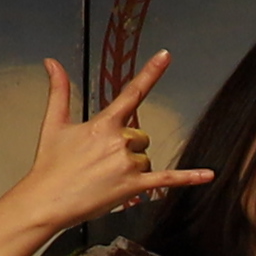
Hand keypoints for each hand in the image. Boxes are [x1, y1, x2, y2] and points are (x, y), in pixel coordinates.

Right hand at [2, 53, 210, 234]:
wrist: (46, 200)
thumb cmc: (50, 165)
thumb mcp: (54, 124)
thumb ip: (59, 91)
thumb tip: (52, 62)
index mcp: (103, 124)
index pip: (131, 92)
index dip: (151, 72)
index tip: (166, 55)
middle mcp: (120, 141)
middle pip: (141, 137)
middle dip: (127, 147)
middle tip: (100, 161)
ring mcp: (129, 164)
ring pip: (146, 159)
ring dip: (132, 167)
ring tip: (105, 177)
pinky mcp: (134, 186)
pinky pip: (168, 179)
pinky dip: (189, 178)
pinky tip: (209, 174)